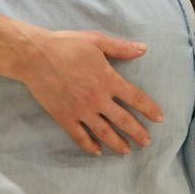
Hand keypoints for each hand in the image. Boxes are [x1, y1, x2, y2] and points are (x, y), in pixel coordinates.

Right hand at [15, 30, 164, 155]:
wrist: (35, 56)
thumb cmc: (66, 45)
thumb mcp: (96, 41)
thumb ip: (121, 48)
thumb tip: (144, 49)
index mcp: (108, 80)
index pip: (135, 98)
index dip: (149, 109)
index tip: (159, 118)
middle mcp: (98, 99)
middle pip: (123, 120)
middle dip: (137, 132)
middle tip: (147, 142)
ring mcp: (81, 111)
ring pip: (104, 132)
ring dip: (117, 143)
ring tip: (127, 151)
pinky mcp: (65, 117)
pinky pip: (80, 136)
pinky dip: (89, 145)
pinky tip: (97, 151)